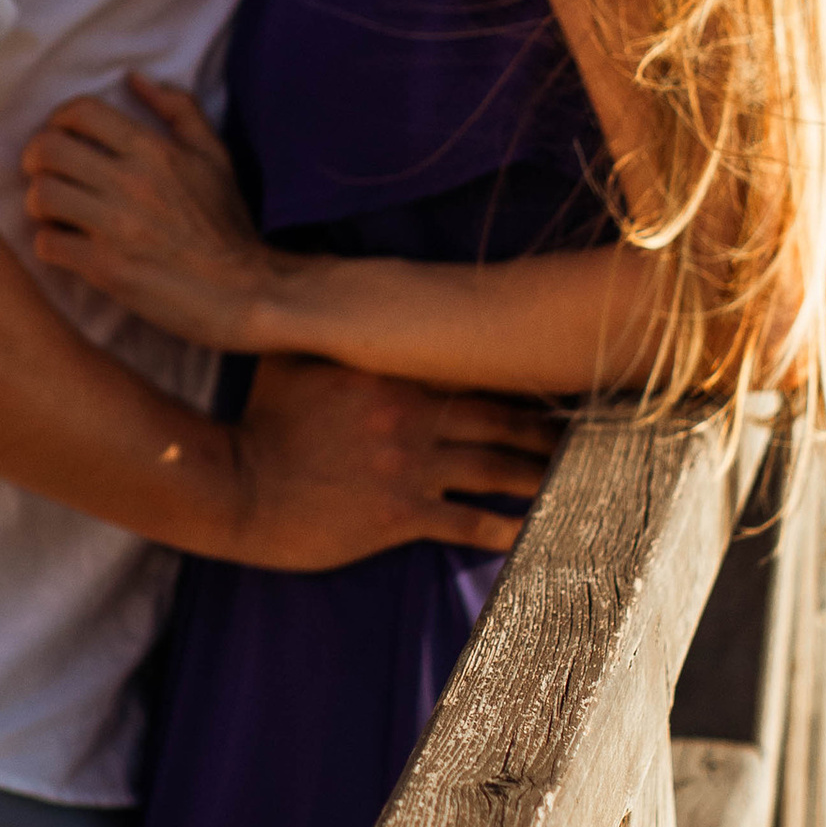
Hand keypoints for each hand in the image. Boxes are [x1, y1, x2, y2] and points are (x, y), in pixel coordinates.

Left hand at [23, 77, 280, 349]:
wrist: (243, 291)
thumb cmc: (227, 223)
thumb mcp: (213, 155)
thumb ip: (178, 110)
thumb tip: (134, 78)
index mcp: (154, 151)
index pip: (82, 113)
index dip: (60, 119)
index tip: (62, 135)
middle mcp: (131, 183)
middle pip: (49, 149)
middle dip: (36, 158)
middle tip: (45, 172)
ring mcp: (115, 227)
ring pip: (42, 196)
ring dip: (39, 202)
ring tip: (54, 210)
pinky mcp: (106, 268)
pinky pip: (49, 244)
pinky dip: (50, 243)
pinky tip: (66, 244)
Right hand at [233, 353, 566, 566]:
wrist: (237, 486)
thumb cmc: (261, 421)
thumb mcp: (293, 359)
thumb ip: (330, 332)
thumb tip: (335, 294)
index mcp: (392, 374)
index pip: (471, 367)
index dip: (518, 372)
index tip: (555, 373)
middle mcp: (411, 417)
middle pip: (499, 419)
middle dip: (545, 427)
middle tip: (588, 431)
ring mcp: (410, 467)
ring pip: (495, 468)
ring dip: (538, 474)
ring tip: (575, 478)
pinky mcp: (401, 515)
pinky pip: (468, 523)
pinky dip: (506, 527)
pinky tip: (535, 531)